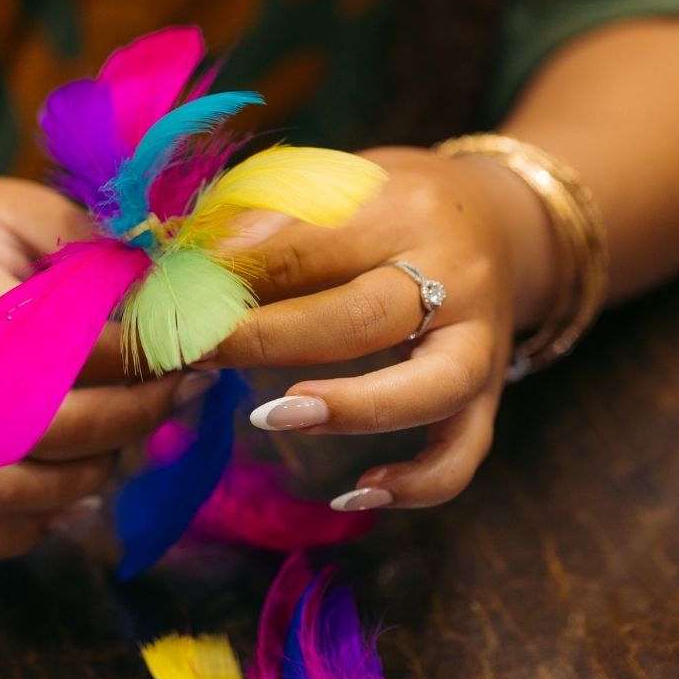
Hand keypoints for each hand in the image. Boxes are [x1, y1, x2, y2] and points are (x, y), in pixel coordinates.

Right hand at [0, 177, 187, 557]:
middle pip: (50, 429)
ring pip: (20, 493)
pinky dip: (40, 525)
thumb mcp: (29, 211)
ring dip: (97, 469)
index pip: (67, 347)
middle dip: (138, 414)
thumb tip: (178, 309)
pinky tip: (81, 489)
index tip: (195, 340)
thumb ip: (100, 256)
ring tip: (131, 429)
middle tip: (186, 386)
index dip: (144, 350)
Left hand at [197, 147, 556, 508]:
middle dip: (271, 338)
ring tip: (273, 418)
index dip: (241, 272)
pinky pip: (463, 453)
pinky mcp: (490, 394)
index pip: (316, 242)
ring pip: (432, 388)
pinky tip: (353, 495)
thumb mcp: (339, 183)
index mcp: (406, 210)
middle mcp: (455, 276)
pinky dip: (417, 485)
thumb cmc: (390, 203)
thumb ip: (275, 217)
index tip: (178, 297)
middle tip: (196, 352)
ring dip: (351, 410)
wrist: (501, 219)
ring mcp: (480, 341)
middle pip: (366, 314)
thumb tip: (197, 263)